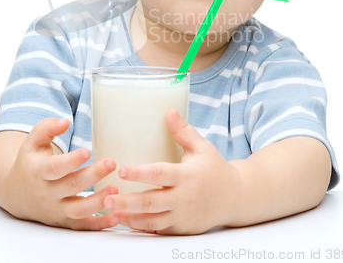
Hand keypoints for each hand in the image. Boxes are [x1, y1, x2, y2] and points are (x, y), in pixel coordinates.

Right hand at [1, 118, 119, 229]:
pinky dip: (99, 225)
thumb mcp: (31, 143)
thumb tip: (64, 121)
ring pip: (78, 210)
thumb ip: (46, 128)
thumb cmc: (29, 163)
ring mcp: (56, 209)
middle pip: (71, 186)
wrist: (16, 194)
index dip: (70, 161)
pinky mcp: (64, 221)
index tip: (87, 151)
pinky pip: (82, 226)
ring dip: (98, 202)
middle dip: (93, 176)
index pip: (54, 168)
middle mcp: (47, 193)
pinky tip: (116, 217)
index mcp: (38, 172)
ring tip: (115, 189)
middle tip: (111, 163)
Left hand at [103, 109, 243, 234]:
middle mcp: (184, 198)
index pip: (160, 174)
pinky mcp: (183, 228)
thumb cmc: (215, 169)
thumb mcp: (202, 147)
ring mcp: (183, 216)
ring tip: (111, 212)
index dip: (141, 173)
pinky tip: (127, 222)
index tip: (122, 170)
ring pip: (153, 220)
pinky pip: (159, 230)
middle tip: (107, 197)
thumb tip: (169, 110)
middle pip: (151, 202)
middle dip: (127, 201)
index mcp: (187, 175)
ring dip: (130, 218)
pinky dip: (142, 228)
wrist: (235, 197)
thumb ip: (183, 131)